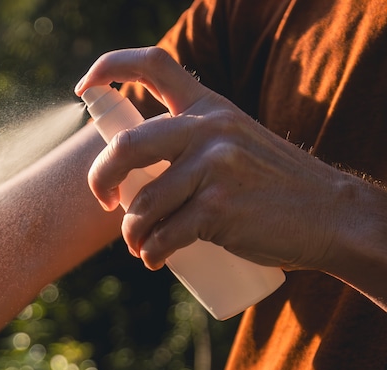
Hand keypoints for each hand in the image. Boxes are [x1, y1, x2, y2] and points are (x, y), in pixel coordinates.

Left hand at [74, 46, 343, 271]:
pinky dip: (152, 253)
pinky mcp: (218, 209)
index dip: (108, 68)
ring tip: (141, 244)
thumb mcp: (234, 141)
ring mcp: (215, 168)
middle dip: (100, 180)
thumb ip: (190, 141)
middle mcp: (209, 129)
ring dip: (132, 233)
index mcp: (209, 106)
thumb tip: (125, 173)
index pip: (154, 65)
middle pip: (126, 147)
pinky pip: (163, 235)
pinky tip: (155, 259)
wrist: (330, 215)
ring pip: (142, 204)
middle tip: (104, 200)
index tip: (84, 88)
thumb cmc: (271, 185)